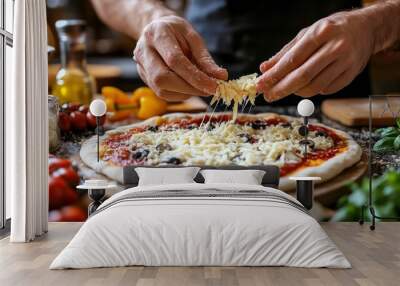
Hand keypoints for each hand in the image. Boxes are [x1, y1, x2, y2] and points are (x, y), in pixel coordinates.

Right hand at [133, 15, 227, 101]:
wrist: (156, 29)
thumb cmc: (177, 32)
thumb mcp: (193, 38)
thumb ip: (205, 58)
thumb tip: (221, 77)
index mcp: (156, 33)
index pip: (174, 60)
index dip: (194, 76)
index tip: (213, 86)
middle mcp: (143, 50)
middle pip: (162, 78)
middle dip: (189, 88)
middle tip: (209, 90)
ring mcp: (140, 65)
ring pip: (161, 89)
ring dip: (185, 93)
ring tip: (199, 87)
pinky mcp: (144, 77)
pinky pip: (161, 93)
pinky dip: (179, 94)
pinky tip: (188, 87)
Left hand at [257, 11, 374, 100]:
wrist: (366, 28)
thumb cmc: (331, 30)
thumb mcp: (307, 34)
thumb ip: (285, 53)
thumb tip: (264, 69)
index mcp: (321, 33)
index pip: (293, 59)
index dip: (275, 75)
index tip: (261, 85)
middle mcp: (335, 47)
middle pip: (303, 76)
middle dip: (282, 89)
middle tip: (268, 96)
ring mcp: (346, 62)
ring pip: (314, 87)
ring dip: (296, 92)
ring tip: (287, 89)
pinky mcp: (352, 74)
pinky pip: (326, 90)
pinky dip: (313, 91)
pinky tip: (307, 85)